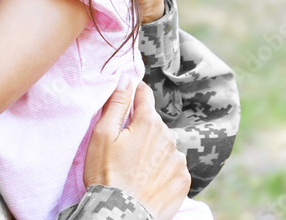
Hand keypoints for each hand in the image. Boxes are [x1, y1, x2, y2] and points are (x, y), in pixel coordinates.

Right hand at [84, 79, 189, 219]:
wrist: (121, 214)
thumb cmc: (106, 174)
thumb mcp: (102, 134)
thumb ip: (117, 103)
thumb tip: (126, 79)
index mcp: (148, 123)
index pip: (144, 95)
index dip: (133, 94)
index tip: (126, 99)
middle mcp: (169, 137)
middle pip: (153, 122)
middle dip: (141, 128)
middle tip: (123, 148)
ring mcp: (178, 160)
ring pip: (164, 145)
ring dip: (153, 150)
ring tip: (135, 168)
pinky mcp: (183, 180)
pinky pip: (173, 166)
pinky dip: (162, 169)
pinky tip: (147, 179)